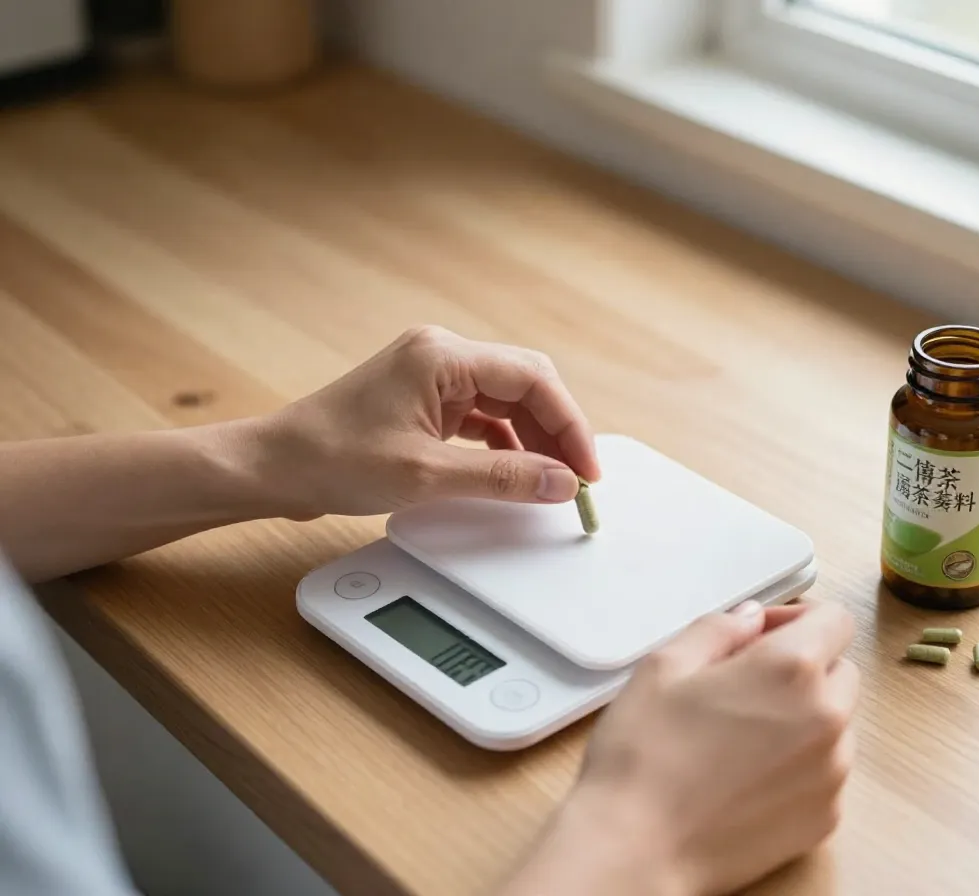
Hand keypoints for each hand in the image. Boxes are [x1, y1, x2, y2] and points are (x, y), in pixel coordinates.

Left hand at [253, 325, 600, 517]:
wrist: (272, 468)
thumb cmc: (332, 460)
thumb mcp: (427, 475)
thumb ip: (503, 476)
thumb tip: (561, 482)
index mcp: (443, 356)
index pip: (533, 378)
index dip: (570, 425)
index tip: (586, 470)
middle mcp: (440, 355)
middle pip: (525, 384)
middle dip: (556, 431)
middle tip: (576, 478)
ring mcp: (431, 376)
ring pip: (505, 401)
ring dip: (532, 439)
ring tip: (550, 481)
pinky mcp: (422, 400)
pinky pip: (480, 416)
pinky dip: (503, 444)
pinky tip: (514, 471)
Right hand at [501, 600, 857, 895]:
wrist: (637, 848)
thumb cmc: (643, 755)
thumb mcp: (664, 666)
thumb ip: (718, 628)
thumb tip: (750, 620)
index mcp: (790, 668)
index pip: (834, 619)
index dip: (796, 617)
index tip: (761, 634)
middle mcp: (826, 718)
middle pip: (839, 671)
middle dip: (801, 668)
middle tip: (742, 684)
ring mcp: (832, 773)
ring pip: (835, 723)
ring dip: (802, 716)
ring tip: (739, 735)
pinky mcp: (825, 818)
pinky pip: (826, 772)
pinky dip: (798, 765)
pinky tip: (745, 775)